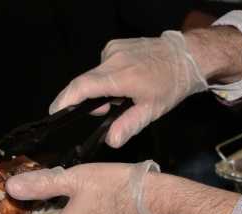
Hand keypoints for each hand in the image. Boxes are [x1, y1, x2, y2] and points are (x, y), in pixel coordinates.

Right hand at [50, 31, 207, 147]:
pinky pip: (102, 65)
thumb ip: (128, 125)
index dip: (65, 99)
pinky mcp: (115, 44)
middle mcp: (114, 58)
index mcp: (121, 76)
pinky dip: (107, 76)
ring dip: (100, 88)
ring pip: (94, 75)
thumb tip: (109, 141)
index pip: (83, 87)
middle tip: (106, 111)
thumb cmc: (171, 85)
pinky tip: (125, 80)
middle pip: (86, 82)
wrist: (186, 56)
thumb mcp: (152, 110)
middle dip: (87, 99)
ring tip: (122, 95)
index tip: (54, 111)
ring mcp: (113, 49)